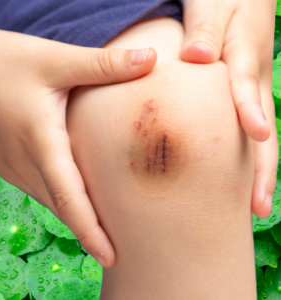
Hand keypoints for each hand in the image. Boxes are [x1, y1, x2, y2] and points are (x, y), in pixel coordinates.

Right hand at [0, 27, 156, 266]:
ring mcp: (15, 166)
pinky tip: (79, 198)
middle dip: (89, 233)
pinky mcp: (11, 160)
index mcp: (41, 144)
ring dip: (77, 218)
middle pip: (63, 209)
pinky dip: (64, 200)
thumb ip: (104, 64)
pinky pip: (42, 189)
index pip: (70, 199)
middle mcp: (27, 163)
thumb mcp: (55, 59)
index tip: (111, 257)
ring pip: (52, 202)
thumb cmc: (2, 61)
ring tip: (106, 232)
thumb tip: (151, 58)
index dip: (90, 231)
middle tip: (119, 252)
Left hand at [180, 0, 277, 217]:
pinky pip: (252, 127)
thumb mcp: (210, 5)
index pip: (244, 88)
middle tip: (258, 207)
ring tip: (254, 205)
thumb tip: (196, 59)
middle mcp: (254, 79)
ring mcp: (255, 89)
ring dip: (260, 170)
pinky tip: (242, 176)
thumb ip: (204, 32)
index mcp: (243, 55)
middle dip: (263, 167)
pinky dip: (251, 155)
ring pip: (263, 135)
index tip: (255, 134)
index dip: (249, 110)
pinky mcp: (248, 92)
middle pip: (264, 128)